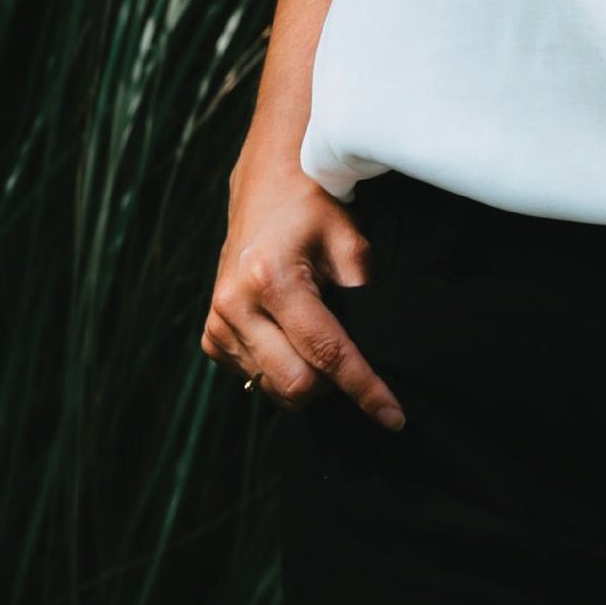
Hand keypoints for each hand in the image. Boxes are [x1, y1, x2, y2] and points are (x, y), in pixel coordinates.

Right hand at [201, 152, 403, 426]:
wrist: (265, 187)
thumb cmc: (314, 208)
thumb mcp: (350, 238)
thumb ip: (363, 292)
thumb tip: (379, 350)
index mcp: (272, 278)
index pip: (327, 353)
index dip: (365, 388)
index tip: (394, 417)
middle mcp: (236, 305)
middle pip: (296, 385)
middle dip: (333, 387)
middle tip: (359, 364)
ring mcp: (218, 324)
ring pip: (274, 388)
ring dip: (308, 378)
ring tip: (322, 335)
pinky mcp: (211, 337)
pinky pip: (255, 379)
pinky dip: (282, 369)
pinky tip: (294, 336)